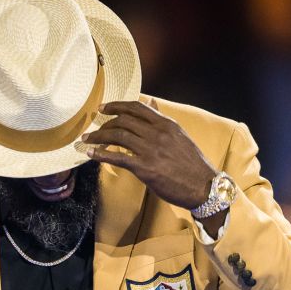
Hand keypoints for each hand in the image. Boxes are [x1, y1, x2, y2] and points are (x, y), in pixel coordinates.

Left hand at [81, 100, 218, 210]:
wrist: (203, 186)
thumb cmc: (192, 163)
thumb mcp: (179, 135)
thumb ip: (162, 120)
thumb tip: (152, 103)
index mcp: (166, 123)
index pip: (137, 107)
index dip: (116, 105)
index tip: (103, 108)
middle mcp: (158, 133)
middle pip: (123, 120)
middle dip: (104, 123)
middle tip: (92, 128)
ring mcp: (151, 150)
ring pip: (118, 136)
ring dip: (98, 137)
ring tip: (86, 140)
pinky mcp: (146, 168)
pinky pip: (118, 157)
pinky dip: (101, 154)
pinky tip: (91, 154)